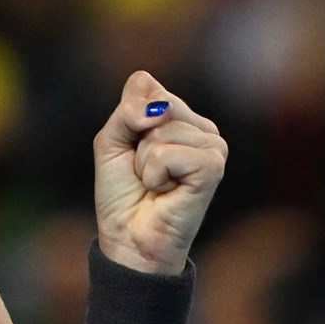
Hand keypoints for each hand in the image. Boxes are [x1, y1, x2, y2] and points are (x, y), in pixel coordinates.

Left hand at [92, 71, 227, 275]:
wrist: (130, 238)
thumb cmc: (123, 192)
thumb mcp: (111, 141)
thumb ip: (127, 111)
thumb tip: (156, 107)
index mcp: (182, 116)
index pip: (146, 86)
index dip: (126, 119)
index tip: (131, 150)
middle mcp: (202, 127)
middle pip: (155, 103)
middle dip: (135, 140)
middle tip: (145, 171)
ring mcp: (213, 146)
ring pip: (161, 128)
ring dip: (144, 161)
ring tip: (156, 183)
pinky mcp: (213, 167)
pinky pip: (168, 153)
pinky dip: (155, 173)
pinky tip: (166, 190)